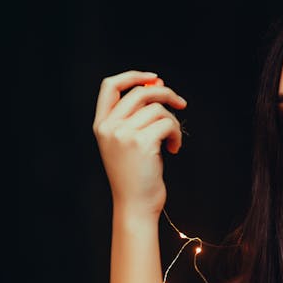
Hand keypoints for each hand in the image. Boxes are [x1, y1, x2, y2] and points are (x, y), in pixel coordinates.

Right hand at [92, 69, 186, 217]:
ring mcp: (123, 134)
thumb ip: (136, 116)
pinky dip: (176, 134)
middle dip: (165, 94)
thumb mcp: (127, 143)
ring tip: (172, 141)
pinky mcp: (141, 142)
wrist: (135, 205)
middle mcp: (109, 127)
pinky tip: (173, 149)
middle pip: (140, 93)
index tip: (154, 79)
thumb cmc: (136, 176)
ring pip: (158, 109)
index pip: (110, 86)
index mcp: (101, 125)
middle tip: (181, 103)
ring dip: (173, 123)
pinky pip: (168, 123)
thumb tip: (157, 85)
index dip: (133, 76)